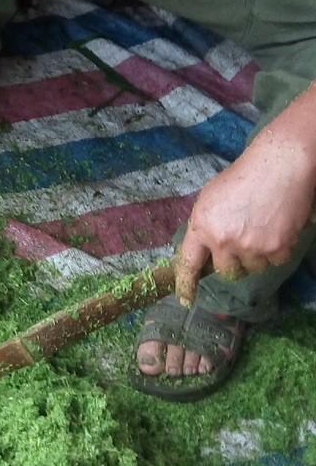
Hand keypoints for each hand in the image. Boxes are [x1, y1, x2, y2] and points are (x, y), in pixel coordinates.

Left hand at [176, 133, 315, 304]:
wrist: (278, 166)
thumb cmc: (242, 178)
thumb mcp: (210, 199)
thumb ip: (205, 226)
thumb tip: (205, 250)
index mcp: (202, 226)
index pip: (189, 262)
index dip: (187, 283)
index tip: (186, 299)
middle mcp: (223, 240)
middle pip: (226, 271)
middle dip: (234, 261)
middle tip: (243, 241)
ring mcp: (250, 246)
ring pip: (253, 268)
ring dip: (257, 255)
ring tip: (261, 227)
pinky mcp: (276, 248)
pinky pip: (275, 261)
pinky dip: (277, 249)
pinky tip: (277, 227)